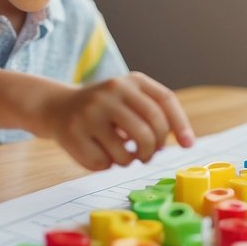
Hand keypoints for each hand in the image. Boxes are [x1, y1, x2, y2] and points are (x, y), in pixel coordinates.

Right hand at [36, 73, 194, 170]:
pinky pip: (104, 163)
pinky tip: (99, 152)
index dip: (180, 125)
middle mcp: (111, 91)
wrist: (57, 106)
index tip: (189, 145)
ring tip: (123, 154)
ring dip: (130, 160)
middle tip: (147, 155)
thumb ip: (156, 112)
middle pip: (150, 130)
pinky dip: (107, 165)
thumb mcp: (129, 98)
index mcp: (131, 81)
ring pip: (127, 152)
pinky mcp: (74, 132)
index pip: (165, 101)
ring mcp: (91, 111)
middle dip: (153, 150)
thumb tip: (186, 140)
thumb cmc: (104, 109)